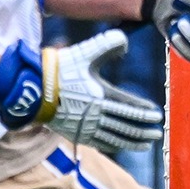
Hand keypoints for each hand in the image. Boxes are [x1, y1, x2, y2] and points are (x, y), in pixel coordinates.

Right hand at [0, 31, 163, 152]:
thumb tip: (125, 42)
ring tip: (146, 144)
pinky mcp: (75, 133)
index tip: (157, 115)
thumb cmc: (60, 69)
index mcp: (101, 96)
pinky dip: (114, 145)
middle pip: (126, 126)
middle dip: (144, 131)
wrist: (32, 89)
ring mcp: (86, 126)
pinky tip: (121, 146)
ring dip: (133, 142)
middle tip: (157, 133)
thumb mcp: (85, 53)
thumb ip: (107, 44)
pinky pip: (100, 143)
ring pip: (115, 138)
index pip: (130, 108)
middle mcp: (96, 115)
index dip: (145, 112)